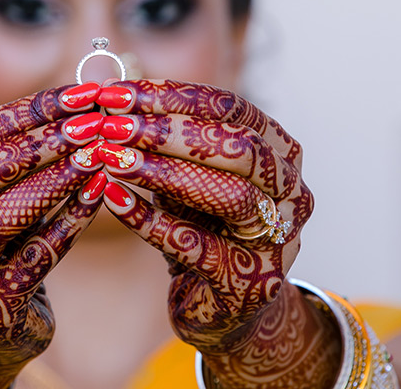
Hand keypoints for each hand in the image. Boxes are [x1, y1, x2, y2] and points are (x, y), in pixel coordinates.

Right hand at [0, 83, 107, 386]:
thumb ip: (13, 157)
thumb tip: (79, 104)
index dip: (27, 112)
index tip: (79, 95)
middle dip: (36, 145)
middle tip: (90, 124)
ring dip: (53, 182)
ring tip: (97, 156)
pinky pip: (31, 260)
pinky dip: (67, 225)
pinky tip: (99, 196)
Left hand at [94, 80, 329, 386]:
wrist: (232, 306)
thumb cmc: (207, 225)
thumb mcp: (192, 174)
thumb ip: (166, 138)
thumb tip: (110, 95)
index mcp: (282, 152)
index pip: (234, 109)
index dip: (174, 96)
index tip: (119, 93)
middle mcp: (291, 192)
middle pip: (238, 147)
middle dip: (170, 131)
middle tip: (113, 124)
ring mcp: (277, 239)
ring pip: (228, 196)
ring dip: (163, 172)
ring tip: (111, 158)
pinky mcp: (248, 282)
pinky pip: (195, 245)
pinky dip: (149, 220)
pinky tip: (112, 199)